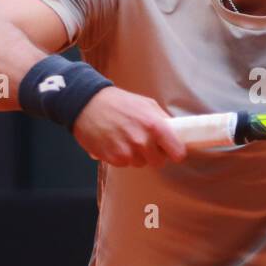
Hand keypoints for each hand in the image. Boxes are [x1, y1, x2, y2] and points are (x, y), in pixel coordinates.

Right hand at [71, 87, 187, 167]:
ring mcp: (127, 152)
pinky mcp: (113, 158)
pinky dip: (121, 156)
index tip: (170, 149)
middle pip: (158, 162)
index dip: (174, 151)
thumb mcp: (146, 104)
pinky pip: (125, 164)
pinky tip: (115, 142)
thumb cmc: (118, 102)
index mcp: (155, 126)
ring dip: (136, 155)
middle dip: (153, 153)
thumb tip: (176, 134)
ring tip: (126, 138)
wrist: (87, 104)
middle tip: (144, 141)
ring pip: (140, 163)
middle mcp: (142, 141)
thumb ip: (162, 120)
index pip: (177, 153)